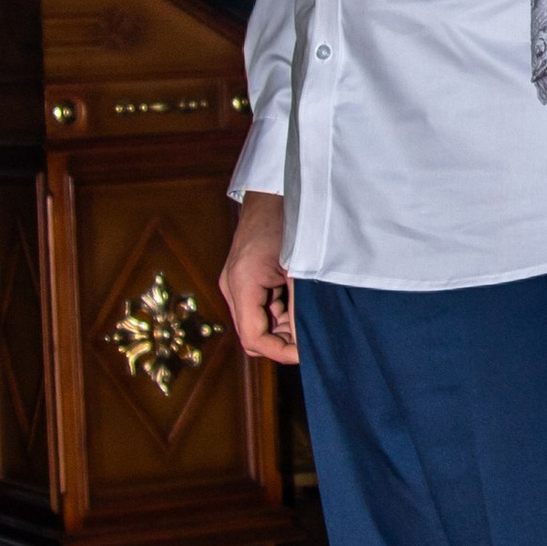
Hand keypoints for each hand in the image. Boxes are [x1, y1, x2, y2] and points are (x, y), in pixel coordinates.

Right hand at [221, 190, 297, 363]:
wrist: (275, 192)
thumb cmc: (291, 222)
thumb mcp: (300, 269)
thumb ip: (300, 307)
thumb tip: (305, 342)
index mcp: (242, 283)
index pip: (253, 338)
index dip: (281, 352)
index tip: (307, 354)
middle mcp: (232, 286)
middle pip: (253, 336)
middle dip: (282, 342)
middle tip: (313, 337)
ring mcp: (235, 283)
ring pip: (257, 324)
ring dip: (283, 328)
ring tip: (310, 317)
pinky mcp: (243, 280)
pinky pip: (259, 309)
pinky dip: (281, 314)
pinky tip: (300, 304)